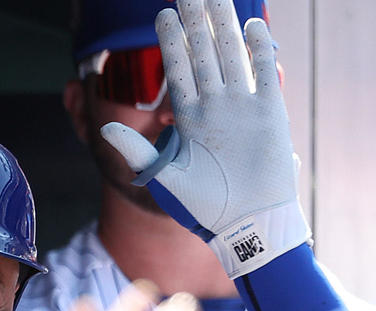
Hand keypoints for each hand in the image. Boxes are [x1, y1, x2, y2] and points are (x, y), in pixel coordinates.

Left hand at [100, 0, 306, 277]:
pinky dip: (261, 51)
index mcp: (190, 115)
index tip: (162, 13)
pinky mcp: (270, 113)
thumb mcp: (165, 175)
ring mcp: (243, 105)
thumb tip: (104, 127)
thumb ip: (137, 149)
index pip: (178, 69)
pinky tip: (253, 25)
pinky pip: (263, 74)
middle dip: (196, 21)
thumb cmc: (205, 206)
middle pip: (204, 53)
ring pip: (232, 55)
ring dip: (225, 25)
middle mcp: (216, 104)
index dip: (171, 42)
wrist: (246, 224)